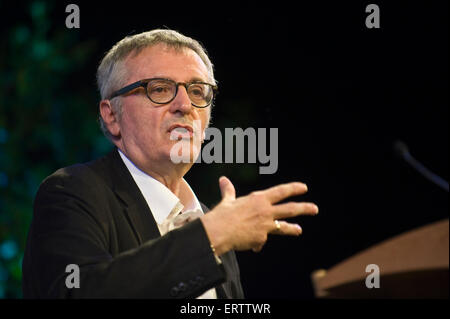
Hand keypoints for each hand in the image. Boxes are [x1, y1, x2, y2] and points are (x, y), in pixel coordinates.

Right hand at [200, 176, 318, 254]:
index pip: (281, 191)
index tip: (304, 187)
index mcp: (258, 199)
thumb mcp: (227, 201)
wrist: (218, 231)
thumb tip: (223, 179)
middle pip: (290, 209)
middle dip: (304, 208)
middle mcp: (265, 211)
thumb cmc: (221, 215)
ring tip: (299, 230)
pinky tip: (251, 245)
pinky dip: (256, 243)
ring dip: (292, 228)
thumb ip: (228, 191)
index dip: (293, 188)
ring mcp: (265, 226)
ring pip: (283, 226)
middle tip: (315, 209)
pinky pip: (260, 241)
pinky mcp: (261, 239)